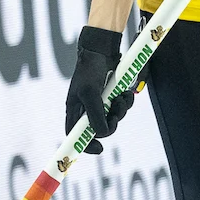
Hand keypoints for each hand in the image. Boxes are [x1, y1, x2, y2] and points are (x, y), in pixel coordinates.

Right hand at [65, 26, 137, 154]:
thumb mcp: (90, 93)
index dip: (85, 146)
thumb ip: (96, 115)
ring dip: (121, 110)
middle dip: (111, 123)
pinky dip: (125, 102)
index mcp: (75, 110)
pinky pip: (121, 108)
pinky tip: (124, 91)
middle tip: (115, 111)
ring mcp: (100, 103)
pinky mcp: (111, 97)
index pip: (75, 136)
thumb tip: (103, 134)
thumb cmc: (90, 69)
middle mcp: (86, 109)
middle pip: (99, 129)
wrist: (102, 50)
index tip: (100, 149)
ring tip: (120, 96)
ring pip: (113, 119)